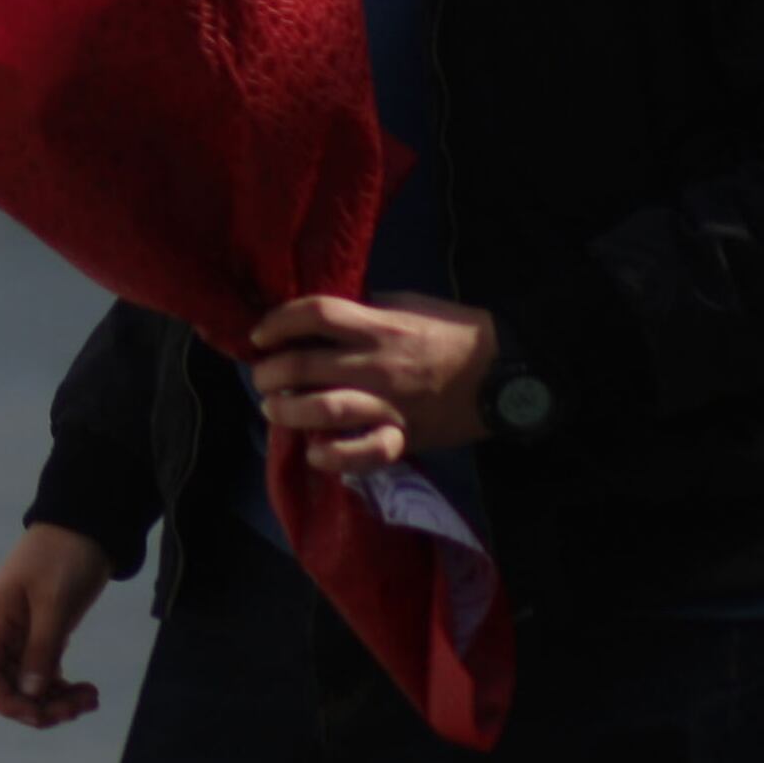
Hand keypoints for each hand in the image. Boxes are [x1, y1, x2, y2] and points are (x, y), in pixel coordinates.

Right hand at [0, 524, 115, 728]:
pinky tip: (87, 691)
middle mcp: (1, 631)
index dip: (6, 702)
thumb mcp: (56, 603)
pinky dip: (62, 688)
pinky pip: (42, 674)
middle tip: (79, 708)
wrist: (85, 525)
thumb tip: (30, 694)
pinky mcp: (41, 635)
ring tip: (91, 699)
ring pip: (26, 684)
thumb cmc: (66, 555)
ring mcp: (20, 634)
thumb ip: (41, 649)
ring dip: (55, 700)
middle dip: (38, 706)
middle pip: (4, 686)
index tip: (42, 713)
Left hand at [245, 293, 499, 476]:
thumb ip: (366, 310)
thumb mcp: (407, 305)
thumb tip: (322, 318)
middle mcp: (376, 363)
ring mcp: (388, 403)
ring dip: (288, 411)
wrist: (503, 370)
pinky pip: (363, 453)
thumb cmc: (452, 332)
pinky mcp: (403, 436)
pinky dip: (334, 457)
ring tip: (276, 409)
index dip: (278, 322)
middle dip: (270, 373)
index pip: (314, 314)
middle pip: (304, 365)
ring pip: (323, 409)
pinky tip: (315, 453)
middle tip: (264, 378)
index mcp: (378, 325)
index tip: (260, 334)